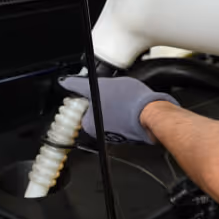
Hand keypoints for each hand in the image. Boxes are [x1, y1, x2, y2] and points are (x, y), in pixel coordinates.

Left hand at [58, 75, 177, 143]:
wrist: (153, 112)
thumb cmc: (128, 101)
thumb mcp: (99, 85)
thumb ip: (79, 85)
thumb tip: (66, 82)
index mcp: (89, 124)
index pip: (83, 106)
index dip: (92, 94)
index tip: (100, 90)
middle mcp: (100, 134)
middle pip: (97, 111)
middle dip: (104, 101)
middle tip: (114, 92)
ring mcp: (116, 136)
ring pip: (112, 116)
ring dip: (116, 107)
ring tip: (125, 98)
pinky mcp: (130, 135)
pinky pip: (124, 121)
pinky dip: (127, 114)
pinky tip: (133, 106)